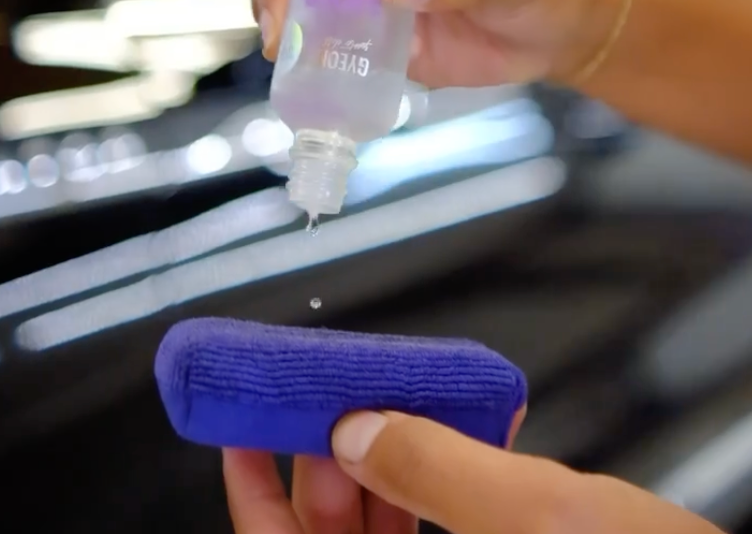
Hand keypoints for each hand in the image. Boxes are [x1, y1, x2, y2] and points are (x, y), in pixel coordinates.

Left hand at [224, 411, 720, 533]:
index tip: (239, 430)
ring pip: (382, 531)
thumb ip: (435, 472)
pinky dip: (428, 476)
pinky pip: (433, 528)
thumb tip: (359, 428)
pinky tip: (442, 429)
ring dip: (375, 460)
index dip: (255, 497)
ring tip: (374, 399)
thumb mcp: (535, 519)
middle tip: (322, 391)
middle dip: (325, 458)